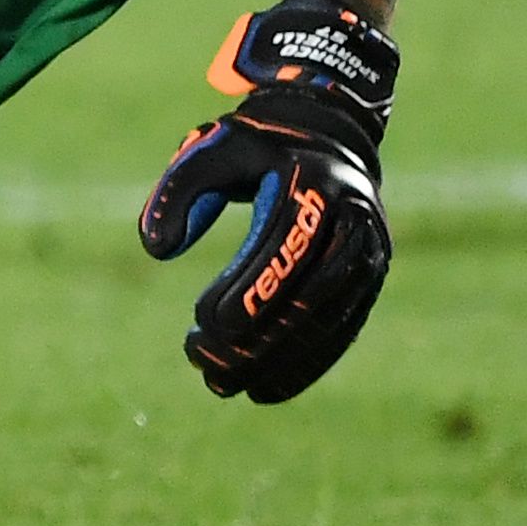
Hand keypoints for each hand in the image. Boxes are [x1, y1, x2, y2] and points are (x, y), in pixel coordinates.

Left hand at [138, 0, 398, 401]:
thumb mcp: (211, 149)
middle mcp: (353, 223)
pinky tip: (264, 390)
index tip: (200, 324)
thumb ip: (177, 192)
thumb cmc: (257, 146)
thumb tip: (155, 248)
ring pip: (325, 323)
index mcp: (314, 186)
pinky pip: (340, 332)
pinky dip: (305, 365)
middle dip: (255, 340)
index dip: (245, 292)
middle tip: (203, 366)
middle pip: (306, 297)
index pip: (280, 250)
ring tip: (223, 386)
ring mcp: (370, 254)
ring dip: (276, 362)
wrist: (329, 135)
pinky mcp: (371, 279)